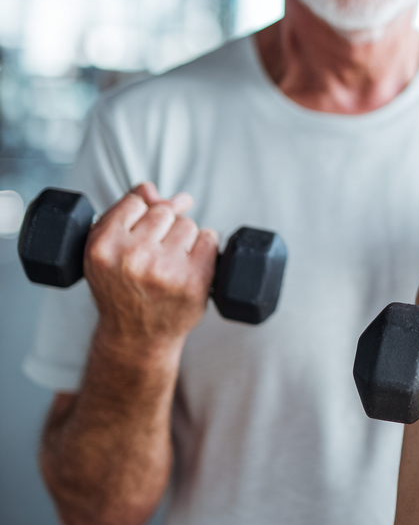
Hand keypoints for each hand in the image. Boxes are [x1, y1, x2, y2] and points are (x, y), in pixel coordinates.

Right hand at [84, 182, 219, 355]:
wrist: (136, 336)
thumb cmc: (122, 290)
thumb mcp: (108, 251)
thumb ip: (125, 213)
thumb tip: (150, 188)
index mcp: (103, 246)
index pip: (137, 201)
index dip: (143, 216)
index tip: (142, 234)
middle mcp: (132, 257)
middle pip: (166, 211)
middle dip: (165, 228)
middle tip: (155, 255)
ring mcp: (164, 269)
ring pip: (189, 224)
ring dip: (186, 239)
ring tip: (170, 264)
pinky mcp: (193, 280)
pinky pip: (210, 238)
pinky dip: (206, 248)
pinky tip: (191, 266)